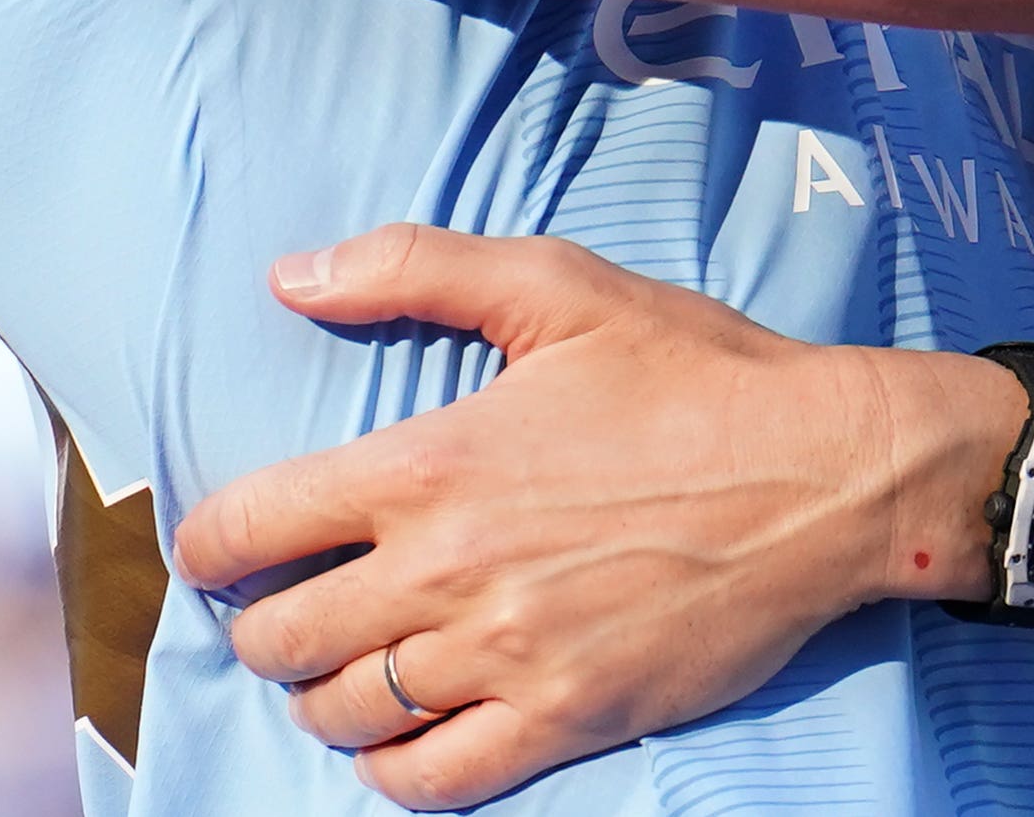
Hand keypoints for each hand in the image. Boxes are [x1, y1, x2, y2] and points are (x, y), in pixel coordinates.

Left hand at [171, 225, 1017, 809]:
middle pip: (280, 640)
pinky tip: (405, 734)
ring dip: (323, 696)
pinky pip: (432, 782)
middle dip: (261, 627)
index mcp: (429, 465)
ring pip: (345, 715)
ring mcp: (506, 656)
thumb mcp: (558, 286)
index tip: (220, 546)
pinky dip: (395, 770)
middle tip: (287, 607)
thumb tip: (291, 276)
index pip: (249, 529)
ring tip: (344, 667)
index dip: (209, 544)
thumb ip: (413, 268)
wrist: (825, 476)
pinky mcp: (566, 717)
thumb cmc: (697, 375)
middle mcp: (448, 572)